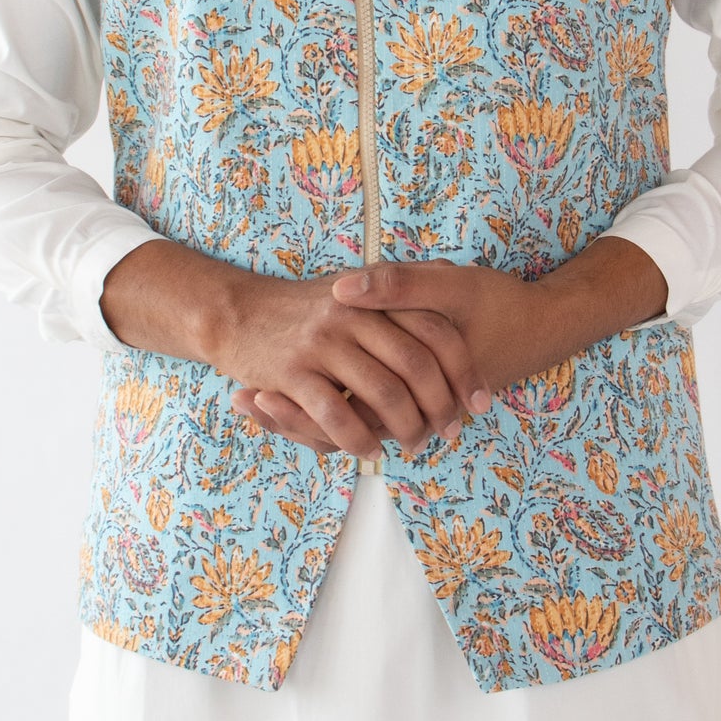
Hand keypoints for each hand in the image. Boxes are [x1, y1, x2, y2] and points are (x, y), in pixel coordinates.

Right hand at [101, 240, 488, 456]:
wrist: (238, 312)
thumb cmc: (305, 307)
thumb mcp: (356, 285)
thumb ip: (399, 283)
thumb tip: (449, 271)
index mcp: (375, 294)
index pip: (438, 332)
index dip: (465, 370)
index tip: (482, 401)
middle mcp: (354, 314)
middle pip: (417, 366)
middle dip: (442, 407)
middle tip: (453, 432)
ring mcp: (323, 342)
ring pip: (383, 394)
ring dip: (406, 428)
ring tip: (415, 445)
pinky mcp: (293, 372)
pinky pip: (337, 416)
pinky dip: (359, 439)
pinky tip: (369, 449)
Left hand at [236, 237, 668, 454]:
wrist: (541, 328)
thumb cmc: (495, 304)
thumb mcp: (448, 287)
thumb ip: (395, 287)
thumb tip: (341, 286)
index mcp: (411, 386)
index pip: (339, 417)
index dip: (291, 411)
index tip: (251, 392)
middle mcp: (411, 408)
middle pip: (336, 433)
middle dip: (286, 422)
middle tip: (241, 399)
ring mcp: (413, 408)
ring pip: (347, 431)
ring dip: (300, 421)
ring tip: (251, 399)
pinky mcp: (415, 401)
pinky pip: (363, 418)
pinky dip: (325, 411)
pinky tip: (287, 391)